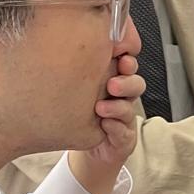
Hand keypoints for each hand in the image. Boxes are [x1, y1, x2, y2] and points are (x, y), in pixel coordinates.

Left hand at [67, 54, 143, 193]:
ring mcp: (124, 117)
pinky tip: (105, 124)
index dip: (126, 59)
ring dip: (118, 106)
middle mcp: (121, 97)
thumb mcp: (74, 88)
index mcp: (112, 79)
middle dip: (126, 81)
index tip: (118, 56)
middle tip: (112, 84)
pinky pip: (124, 130)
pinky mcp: (124, 136)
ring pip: (130, 106)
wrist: (88, 149)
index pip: (125, 64)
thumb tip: (58, 44)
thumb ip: (75, 69)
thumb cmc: (78, 115)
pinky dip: (115, 127)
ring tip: (101, 108)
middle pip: (135, 82)